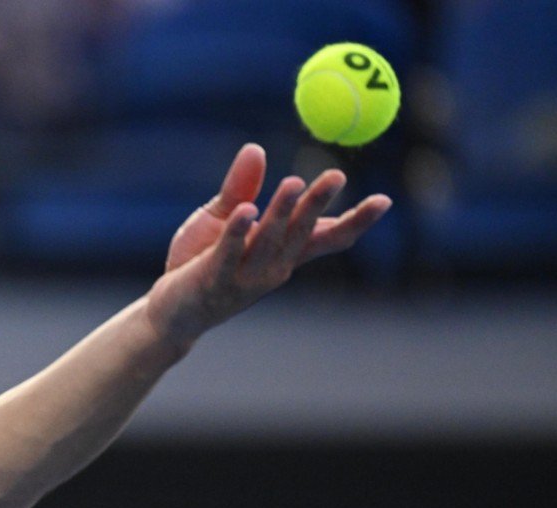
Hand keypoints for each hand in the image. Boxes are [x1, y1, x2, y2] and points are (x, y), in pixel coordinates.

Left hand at [147, 143, 391, 344]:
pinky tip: (246, 210)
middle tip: (336, 176)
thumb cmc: (200, 262)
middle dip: (318, 205)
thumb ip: (241, 187)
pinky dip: (238, 232)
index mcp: (284, 252)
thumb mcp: (223, 218)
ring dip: (283, 213)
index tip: (385, 200)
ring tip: (295, 184)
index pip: (327, 237)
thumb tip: (256, 148)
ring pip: (270, 241)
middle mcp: (273, 267)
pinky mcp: (214, 279)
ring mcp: (245, 277)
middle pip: (302, 233)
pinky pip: (229, 253)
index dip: (357, 221)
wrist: (171, 311)